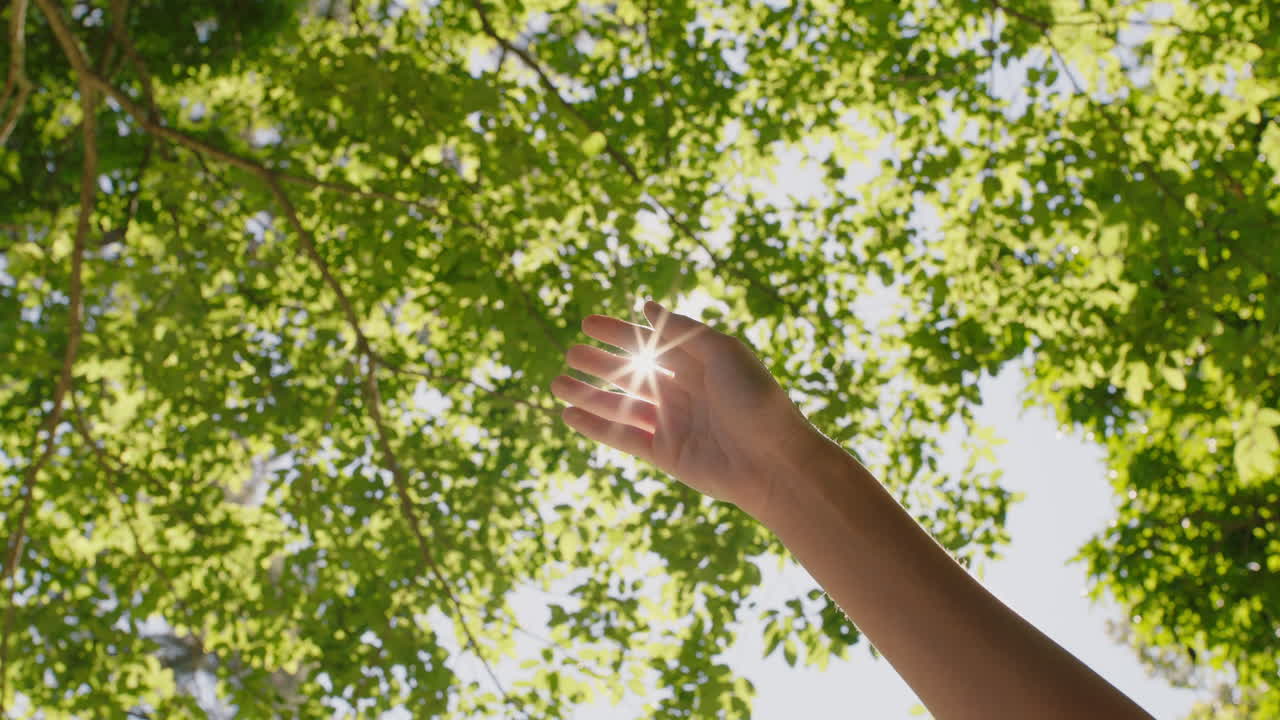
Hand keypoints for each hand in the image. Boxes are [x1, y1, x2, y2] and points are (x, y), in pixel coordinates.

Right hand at [550, 300, 823, 518]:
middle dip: (600, 364)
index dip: (618, 333)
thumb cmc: (755, 400)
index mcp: (698, 364)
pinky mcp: (665, 453)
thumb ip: (682, 330)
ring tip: (556, 383)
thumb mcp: (722, 352)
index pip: (650, 343)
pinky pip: (623, 437)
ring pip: (621, 405)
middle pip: (631, 374)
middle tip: (570, 353)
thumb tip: (646, 307)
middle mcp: (683, 392)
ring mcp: (672, 423)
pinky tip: (569, 415)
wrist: (773, 461)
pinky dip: (596, 427)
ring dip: (588, 395)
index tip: (586, 323)